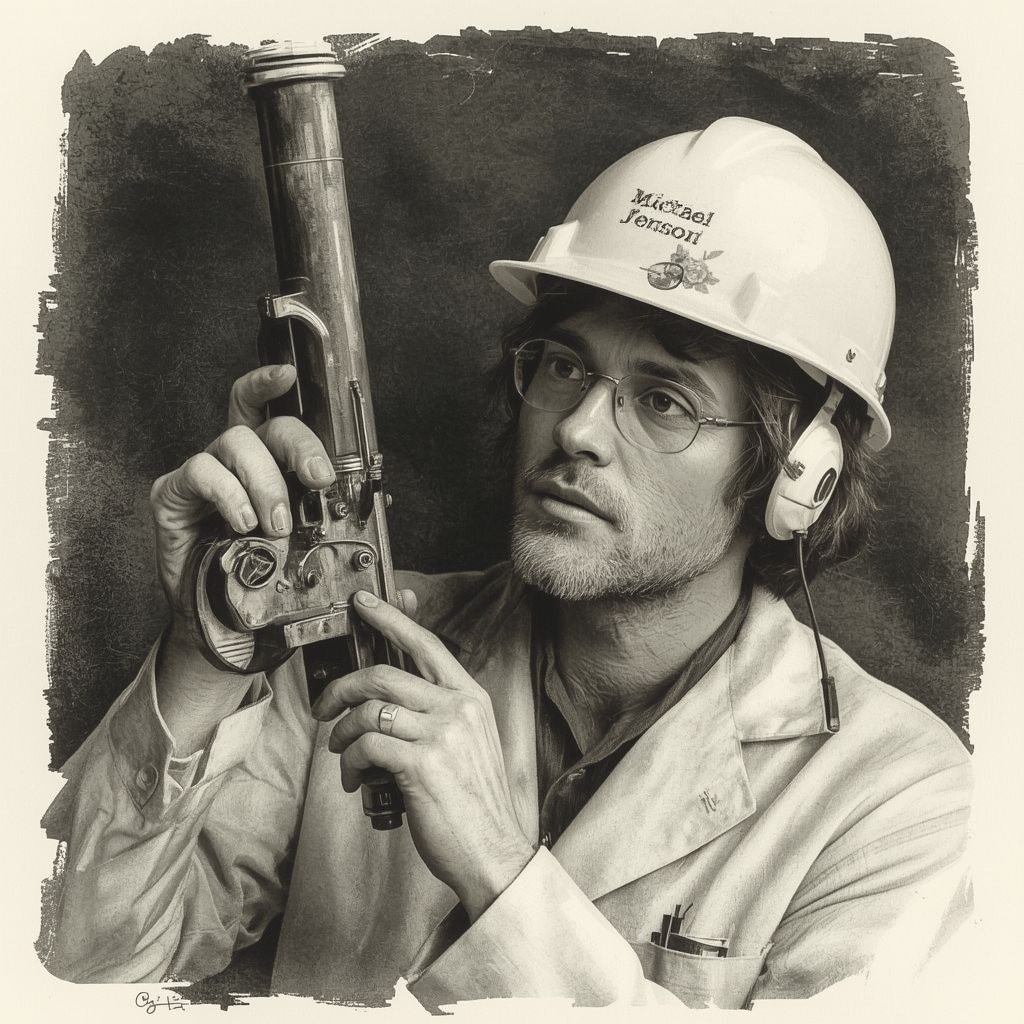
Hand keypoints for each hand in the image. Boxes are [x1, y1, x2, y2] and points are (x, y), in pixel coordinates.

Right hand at [149, 364, 334, 620]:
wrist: (223, 628)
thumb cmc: (266, 584)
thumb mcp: (313, 556)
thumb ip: (345, 534)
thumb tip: (389, 519)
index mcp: (266, 464)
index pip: (268, 411)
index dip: (272, 383)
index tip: (290, 373)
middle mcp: (233, 461)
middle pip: (264, 424)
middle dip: (299, 445)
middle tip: (319, 480)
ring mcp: (201, 475)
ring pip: (235, 443)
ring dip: (266, 482)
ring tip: (276, 525)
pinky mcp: (171, 496)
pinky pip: (201, 473)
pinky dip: (230, 495)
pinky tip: (243, 523)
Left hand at [313, 591, 535, 921]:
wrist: (493, 852)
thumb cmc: (472, 802)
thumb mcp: (467, 743)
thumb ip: (436, 712)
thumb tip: (384, 698)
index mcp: (471, 697)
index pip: (426, 644)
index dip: (391, 618)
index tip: (363, 603)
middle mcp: (459, 707)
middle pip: (383, 675)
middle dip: (342, 688)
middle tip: (324, 709)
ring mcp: (442, 733)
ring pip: (368, 710)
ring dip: (342, 732)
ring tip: (341, 755)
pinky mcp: (421, 764)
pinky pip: (365, 745)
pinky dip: (349, 762)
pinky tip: (355, 780)